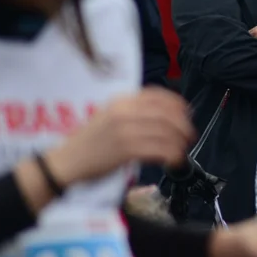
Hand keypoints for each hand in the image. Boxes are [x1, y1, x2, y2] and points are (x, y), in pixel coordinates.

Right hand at [47, 88, 195, 186]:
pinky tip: (174, 160)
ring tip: (183, 150)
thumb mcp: (109, 117)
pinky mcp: (125, 149)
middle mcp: (123, 111)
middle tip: (190, 135)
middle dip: (183, 125)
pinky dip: (171, 155)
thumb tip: (165, 115)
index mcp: (120, 101)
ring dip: (179, 142)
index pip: (156, 95)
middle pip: (165, 114)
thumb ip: (132, 112)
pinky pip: (158, 149)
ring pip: (164, 132)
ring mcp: (125, 130)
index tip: (187, 112)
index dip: (176, 103)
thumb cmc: (90, 142)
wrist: (66, 161)